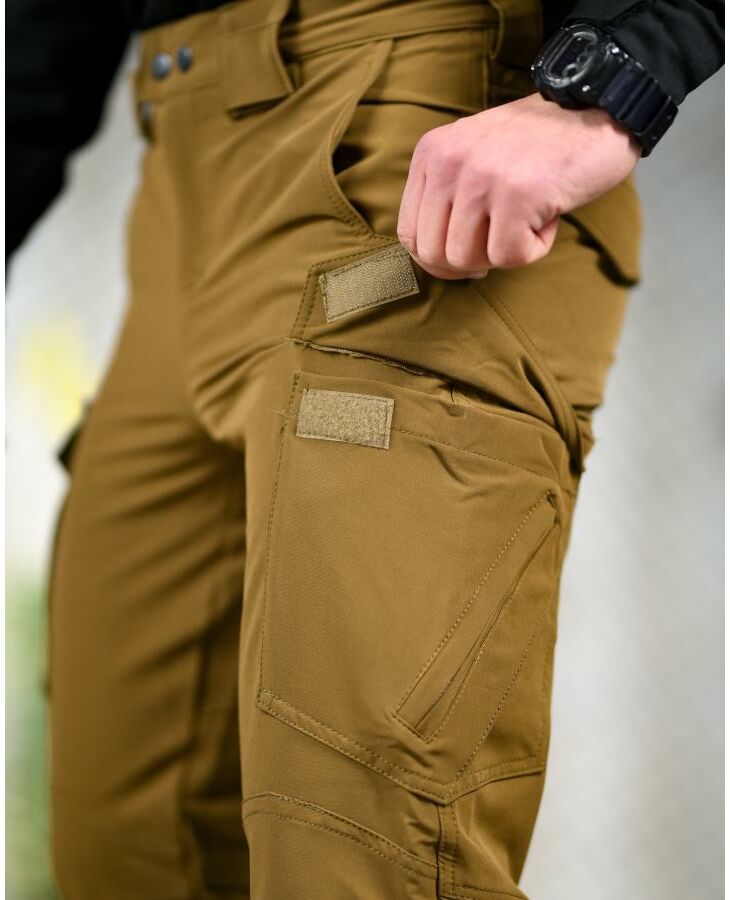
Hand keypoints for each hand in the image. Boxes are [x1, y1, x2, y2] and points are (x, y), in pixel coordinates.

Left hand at [397, 92, 639, 278]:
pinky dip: (534, 249)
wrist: (599, 108)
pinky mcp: (517, 194)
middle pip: (433, 254)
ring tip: (528, 220)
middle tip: (503, 242)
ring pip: (466, 260)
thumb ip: (449, 199)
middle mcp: (448, 162)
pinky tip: (548, 217)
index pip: (408, 233)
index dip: (437, 259)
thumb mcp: (475, 158)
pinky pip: (508, 257)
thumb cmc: (539, 146)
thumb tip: (439, 263)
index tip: (469, 255)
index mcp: (432, 153)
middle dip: (469, 263)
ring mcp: (481, 177)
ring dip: (504, 254)